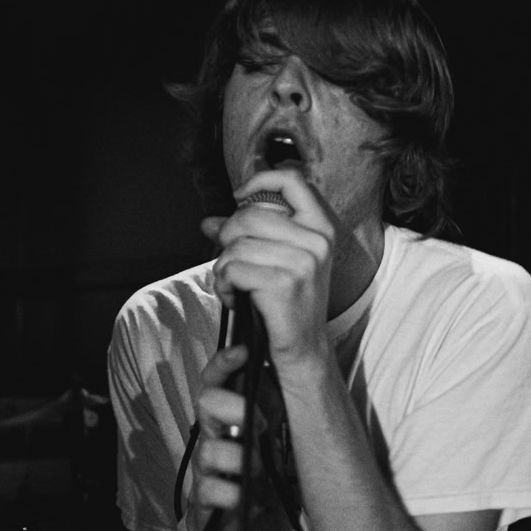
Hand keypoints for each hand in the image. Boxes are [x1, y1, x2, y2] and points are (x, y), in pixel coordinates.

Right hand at [185, 345, 290, 530]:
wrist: (253, 514)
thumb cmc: (264, 466)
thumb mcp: (275, 430)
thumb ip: (277, 400)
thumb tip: (292, 361)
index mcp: (230, 413)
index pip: (217, 378)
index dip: (225, 361)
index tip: (243, 352)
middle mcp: (213, 433)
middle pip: (206, 402)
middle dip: (236, 408)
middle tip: (263, 425)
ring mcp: (205, 465)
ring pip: (209, 451)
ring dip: (241, 461)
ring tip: (259, 471)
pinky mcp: (202, 497)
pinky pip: (208, 490)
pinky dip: (233, 496)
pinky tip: (248, 499)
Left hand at [201, 168, 335, 367]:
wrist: (305, 349)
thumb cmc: (289, 304)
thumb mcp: (278, 262)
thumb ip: (247, 237)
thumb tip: (209, 222)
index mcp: (321, 228)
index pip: (292, 180)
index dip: (259, 181)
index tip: (239, 198)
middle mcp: (317, 241)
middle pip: (249, 216)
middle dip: (228, 238)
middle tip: (230, 262)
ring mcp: (303, 262)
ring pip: (236, 245)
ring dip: (223, 267)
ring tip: (234, 286)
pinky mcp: (284, 283)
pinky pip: (233, 269)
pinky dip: (224, 285)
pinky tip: (234, 298)